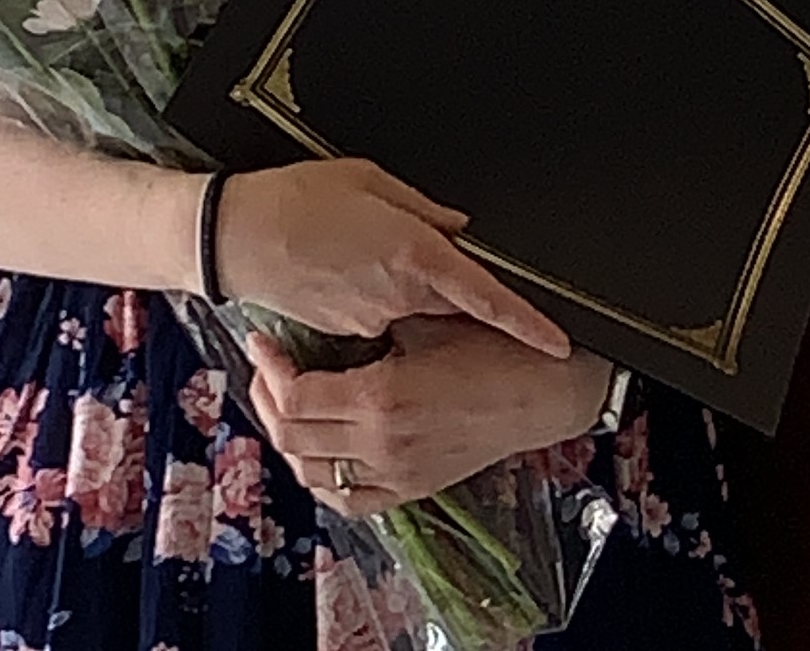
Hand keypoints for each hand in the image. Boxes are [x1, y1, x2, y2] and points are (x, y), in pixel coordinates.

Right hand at [215, 160, 571, 354]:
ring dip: (405, 287)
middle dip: (450, 285)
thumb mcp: (370, 180)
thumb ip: (425, 207)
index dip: (526, 321)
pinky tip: (343, 269)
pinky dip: (374, 298)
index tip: (558, 341)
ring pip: (412, 309)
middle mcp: (399, 295)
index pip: (487, 296)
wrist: (234, 235)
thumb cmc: (297, 198)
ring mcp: (370, 320)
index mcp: (414, 254)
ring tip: (360, 248)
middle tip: (412, 247)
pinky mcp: (344, 332)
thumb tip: (460, 226)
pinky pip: (378, 316)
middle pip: (451, 301)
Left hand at [243, 318, 609, 516]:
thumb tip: (332, 311)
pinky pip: (349, 498)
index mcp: (381, 397)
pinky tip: (319, 449)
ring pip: (311, 472)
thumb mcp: (430, 319)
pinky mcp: (411, 488)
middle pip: (292, 435)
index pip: (295, 395)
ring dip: (289, 439)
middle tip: (267, 369)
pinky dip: (323, 477)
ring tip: (286, 404)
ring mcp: (394, 473)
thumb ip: (377, 320)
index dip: (269, 368)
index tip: (263, 344)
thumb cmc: (499, 349)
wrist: (547, 393)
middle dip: (267, 400)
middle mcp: (380, 444)